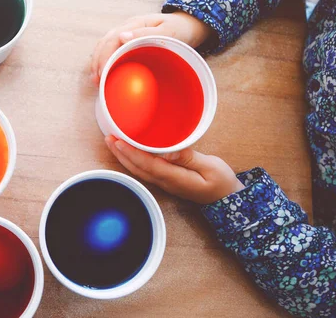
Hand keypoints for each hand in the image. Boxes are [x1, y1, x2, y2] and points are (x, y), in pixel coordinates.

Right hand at [90, 12, 212, 84]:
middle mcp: (128, 27)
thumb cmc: (181, 29)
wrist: (188, 25)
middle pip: (104, 42)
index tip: (102, 73)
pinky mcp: (129, 41)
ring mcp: (127, 33)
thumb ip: (146, 33)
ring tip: (96, 79)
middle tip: (96, 81)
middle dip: (97, 61)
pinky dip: (105, 61)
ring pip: (105, 45)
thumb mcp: (169, 30)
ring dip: (98, 61)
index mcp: (136, 23)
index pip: (112, 39)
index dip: (104, 56)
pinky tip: (104, 73)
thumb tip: (121, 37)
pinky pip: (112, 49)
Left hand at [105, 136, 243, 203]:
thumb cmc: (221, 182)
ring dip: (124, 157)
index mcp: (175, 178)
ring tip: (112, 142)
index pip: (147, 165)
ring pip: (139, 170)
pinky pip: (145, 170)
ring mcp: (164, 183)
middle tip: (108, 137)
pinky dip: (133, 160)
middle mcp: (165, 182)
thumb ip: (188, 158)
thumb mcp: (211, 167)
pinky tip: (128, 152)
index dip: (131, 153)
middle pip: (137, 168)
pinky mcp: (166, 180)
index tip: (118, 141)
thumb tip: (168, 152)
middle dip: (121, 153)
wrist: (228, 199)